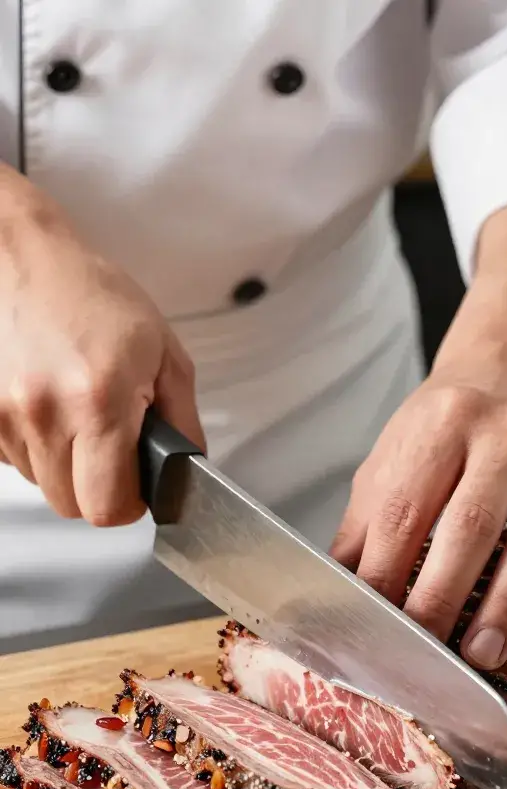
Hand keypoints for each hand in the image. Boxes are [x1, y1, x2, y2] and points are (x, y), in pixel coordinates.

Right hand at [0, 167, 203, 525]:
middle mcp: (46, 414)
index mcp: (100, 401)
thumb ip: (184, 423)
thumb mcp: (165, 354)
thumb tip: (188, 472)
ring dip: (65, 466)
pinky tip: (50, 409)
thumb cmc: (96, 298)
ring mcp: (6, 417)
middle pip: (73, 507)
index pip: (108, 507)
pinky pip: (15, 461)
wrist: (25, 261)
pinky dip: (36, 448)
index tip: (135, 484)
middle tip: (110, 449)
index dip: (128, 503)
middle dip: (98, 488)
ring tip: (78, 415)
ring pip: (42, 485)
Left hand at [331, 201, 506, 669]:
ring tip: (484, 654)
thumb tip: (341, 584)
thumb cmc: (448, 415)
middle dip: (444, 595)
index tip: (371, 622)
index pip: (404, 510)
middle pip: (470, 525)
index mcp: (439, 424)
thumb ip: (369, 517)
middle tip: (427, 652)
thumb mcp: (397, 450)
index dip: (385, 574)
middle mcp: (501, 434)